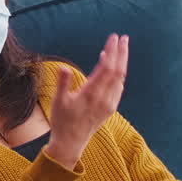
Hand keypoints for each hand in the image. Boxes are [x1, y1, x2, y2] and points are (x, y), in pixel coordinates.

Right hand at [45, 34, 128, 167]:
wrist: (71, 142)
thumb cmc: (62, 120)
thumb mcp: (58, 101)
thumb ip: (63, 83)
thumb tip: (64, 68)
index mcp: (92, 93)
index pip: (107, 68)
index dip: (112, 52)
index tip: (113, 38)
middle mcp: (104, 98)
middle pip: (118, 71)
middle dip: (121, 53)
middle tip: (123, 38)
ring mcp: (109, 104)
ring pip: (120, 79)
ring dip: (122, 62)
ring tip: (121, 48)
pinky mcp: (110, 108)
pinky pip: (118, 87)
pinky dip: (118, 74)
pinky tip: (114, 68)